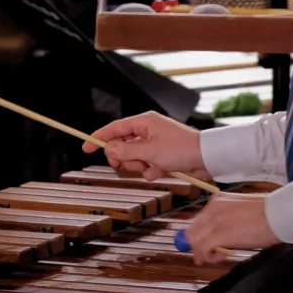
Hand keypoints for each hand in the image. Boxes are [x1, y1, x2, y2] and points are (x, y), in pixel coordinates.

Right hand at [84, 112, 205, 180]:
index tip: (85, 147)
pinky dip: (151, 170)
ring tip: (153, 166)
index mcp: (144, 122)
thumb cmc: (182, 149)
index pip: (114, 129)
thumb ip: (127, 152)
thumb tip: (110, 150)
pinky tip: (161, 170)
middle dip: (125, 158)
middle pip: (122, 146)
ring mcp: (154, 143)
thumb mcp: (150, 152)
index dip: (98, 138)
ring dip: (140, 166)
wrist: (207, 158)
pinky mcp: (161, 155)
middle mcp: (147, 130)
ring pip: (134, 158)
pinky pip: (146, 164)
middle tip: (126, 165)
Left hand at [182, 192, 279, 264]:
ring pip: (194, 240)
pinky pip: (202, 248)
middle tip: (207, 257)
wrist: (279, 213)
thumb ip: (229, 218)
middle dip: (196, 246)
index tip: (207, 246)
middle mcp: (212, 208)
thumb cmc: (269, 212)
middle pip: (192, 231)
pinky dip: (208, 257)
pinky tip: (221, 258)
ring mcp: (214, 220)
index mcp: (218, 200)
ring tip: (217, 257)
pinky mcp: (219, 234)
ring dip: (202, 253)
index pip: (199, 220)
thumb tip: (225, 234)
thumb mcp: (243, 210)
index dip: (200, 236)